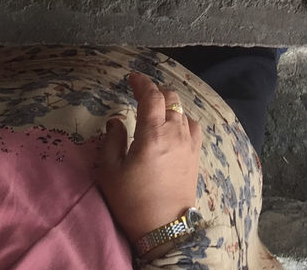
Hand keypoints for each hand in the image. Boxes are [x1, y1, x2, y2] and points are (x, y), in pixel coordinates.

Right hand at [99, 71, 202, 244]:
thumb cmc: (133, 201)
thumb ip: (111, 140)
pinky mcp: (195, 155)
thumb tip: (116, 120)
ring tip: (156, 111)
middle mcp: (175, 132)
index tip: (132, 77)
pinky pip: (192, 126)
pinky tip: (174, 127)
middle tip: (141, 95)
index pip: (152, 96)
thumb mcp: (110, 172)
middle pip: (171, 98)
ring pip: (182, 110)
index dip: (142, 82)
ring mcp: (189, 143)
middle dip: (155, 91)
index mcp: (153, 134)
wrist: (164, 229)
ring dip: (169, 105)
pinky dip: (182, 119)